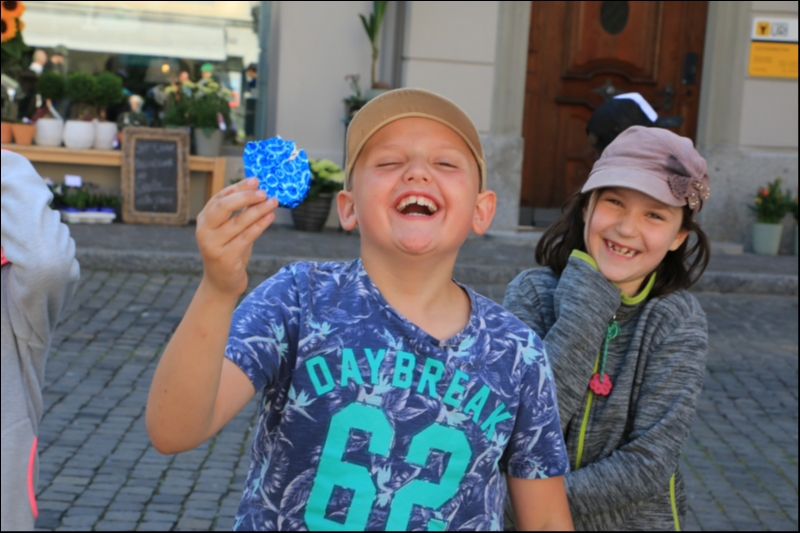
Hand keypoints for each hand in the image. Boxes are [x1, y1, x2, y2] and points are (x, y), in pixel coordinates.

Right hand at [195, 178, 277, 296]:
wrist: (221, 283)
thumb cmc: (229, 252)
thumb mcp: (230, 230)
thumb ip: (239, 213)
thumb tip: (259, 192)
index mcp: (204, 219)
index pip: (220, 197)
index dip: (238, 187)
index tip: (256, 180)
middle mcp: (204, 230)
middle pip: (224, 206)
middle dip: (245, 196)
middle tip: (264, 192)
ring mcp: (213, 245)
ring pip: (238, 222)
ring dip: (258, 210)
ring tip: (273, 202)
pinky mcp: (225, 257)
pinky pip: (246, 237)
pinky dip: (260, 225)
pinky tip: (270, 217)